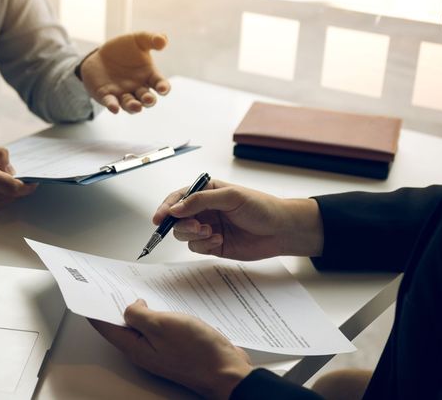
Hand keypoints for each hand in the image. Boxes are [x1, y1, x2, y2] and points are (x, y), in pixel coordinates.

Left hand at [79, 32, 169, 113]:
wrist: (100, 56)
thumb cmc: (124, 49)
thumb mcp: (138, 40)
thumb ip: (152, 39)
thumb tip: (163, 40)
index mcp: (149, 76)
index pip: (160, 84)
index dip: (163, 88)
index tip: (162, 89)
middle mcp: (138, 88)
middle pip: (146, 99)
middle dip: (148, 100)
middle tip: (148, 99)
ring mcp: (123, 94)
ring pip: (130, 104)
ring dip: (133, 106)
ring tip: (136, 106)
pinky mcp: (107, 96)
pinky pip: (111, 102)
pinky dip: (113, 106)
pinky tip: (114, 108)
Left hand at [91, 299, 251, 399]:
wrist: (228, 371)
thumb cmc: (198, 353)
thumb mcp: (161, 326)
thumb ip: (139, 315)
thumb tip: (131, 306)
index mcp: (136, 348)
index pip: (106, 327)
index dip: (95, 309)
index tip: (88, 293)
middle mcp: (145, 351)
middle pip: (123, 327)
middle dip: (116, 306)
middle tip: (110, 286)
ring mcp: (161, 350)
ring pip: (143, 326)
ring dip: (139, 309)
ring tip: (135, 291)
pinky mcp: (176, 347)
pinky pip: (161, 328)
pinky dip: (158, 314)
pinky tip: (163, 305)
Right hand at [153, 179, 322, 259]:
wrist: (282, 230)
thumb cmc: (261, 207)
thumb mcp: (231, 197)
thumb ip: (201, 200)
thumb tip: (175, 209)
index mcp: (206, 192)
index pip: (178, 198)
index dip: (166, 207)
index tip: (159, 218)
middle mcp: (204, 210)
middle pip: (177, 219)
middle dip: (182, 225)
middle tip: (197, 227)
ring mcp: (207, 227)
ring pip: (184, 234)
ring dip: (194, 235)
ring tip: (212, 234)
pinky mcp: (213, 245)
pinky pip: (196, 247)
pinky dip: (204, 245)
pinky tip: (219, 241)